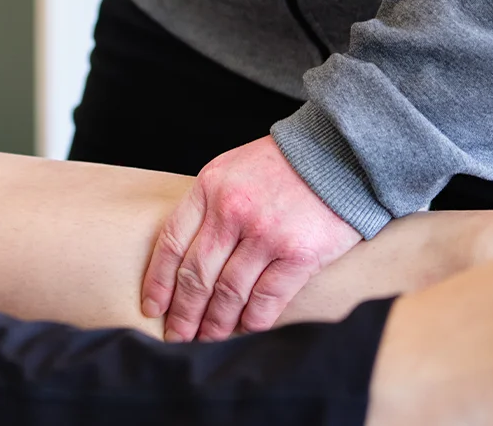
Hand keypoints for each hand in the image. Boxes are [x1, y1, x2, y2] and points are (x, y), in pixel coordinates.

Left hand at [141, 136, 361, 341]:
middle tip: (177, 336)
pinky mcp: (299, 254)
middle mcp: (232, 210)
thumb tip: (187, 257)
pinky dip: (252, 320)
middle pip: (196, 274)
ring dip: (215, 322)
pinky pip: (266, 298)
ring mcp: (265, 234)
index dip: (158, 281)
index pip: (171, 243)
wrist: (339, 154)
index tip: (153, 307)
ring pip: (228, 292)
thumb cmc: (283, 165)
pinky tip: (244, 329)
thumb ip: (208, 206)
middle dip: (183, 312)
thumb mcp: (232, 170)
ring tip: (208, 338)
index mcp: (209, 187)